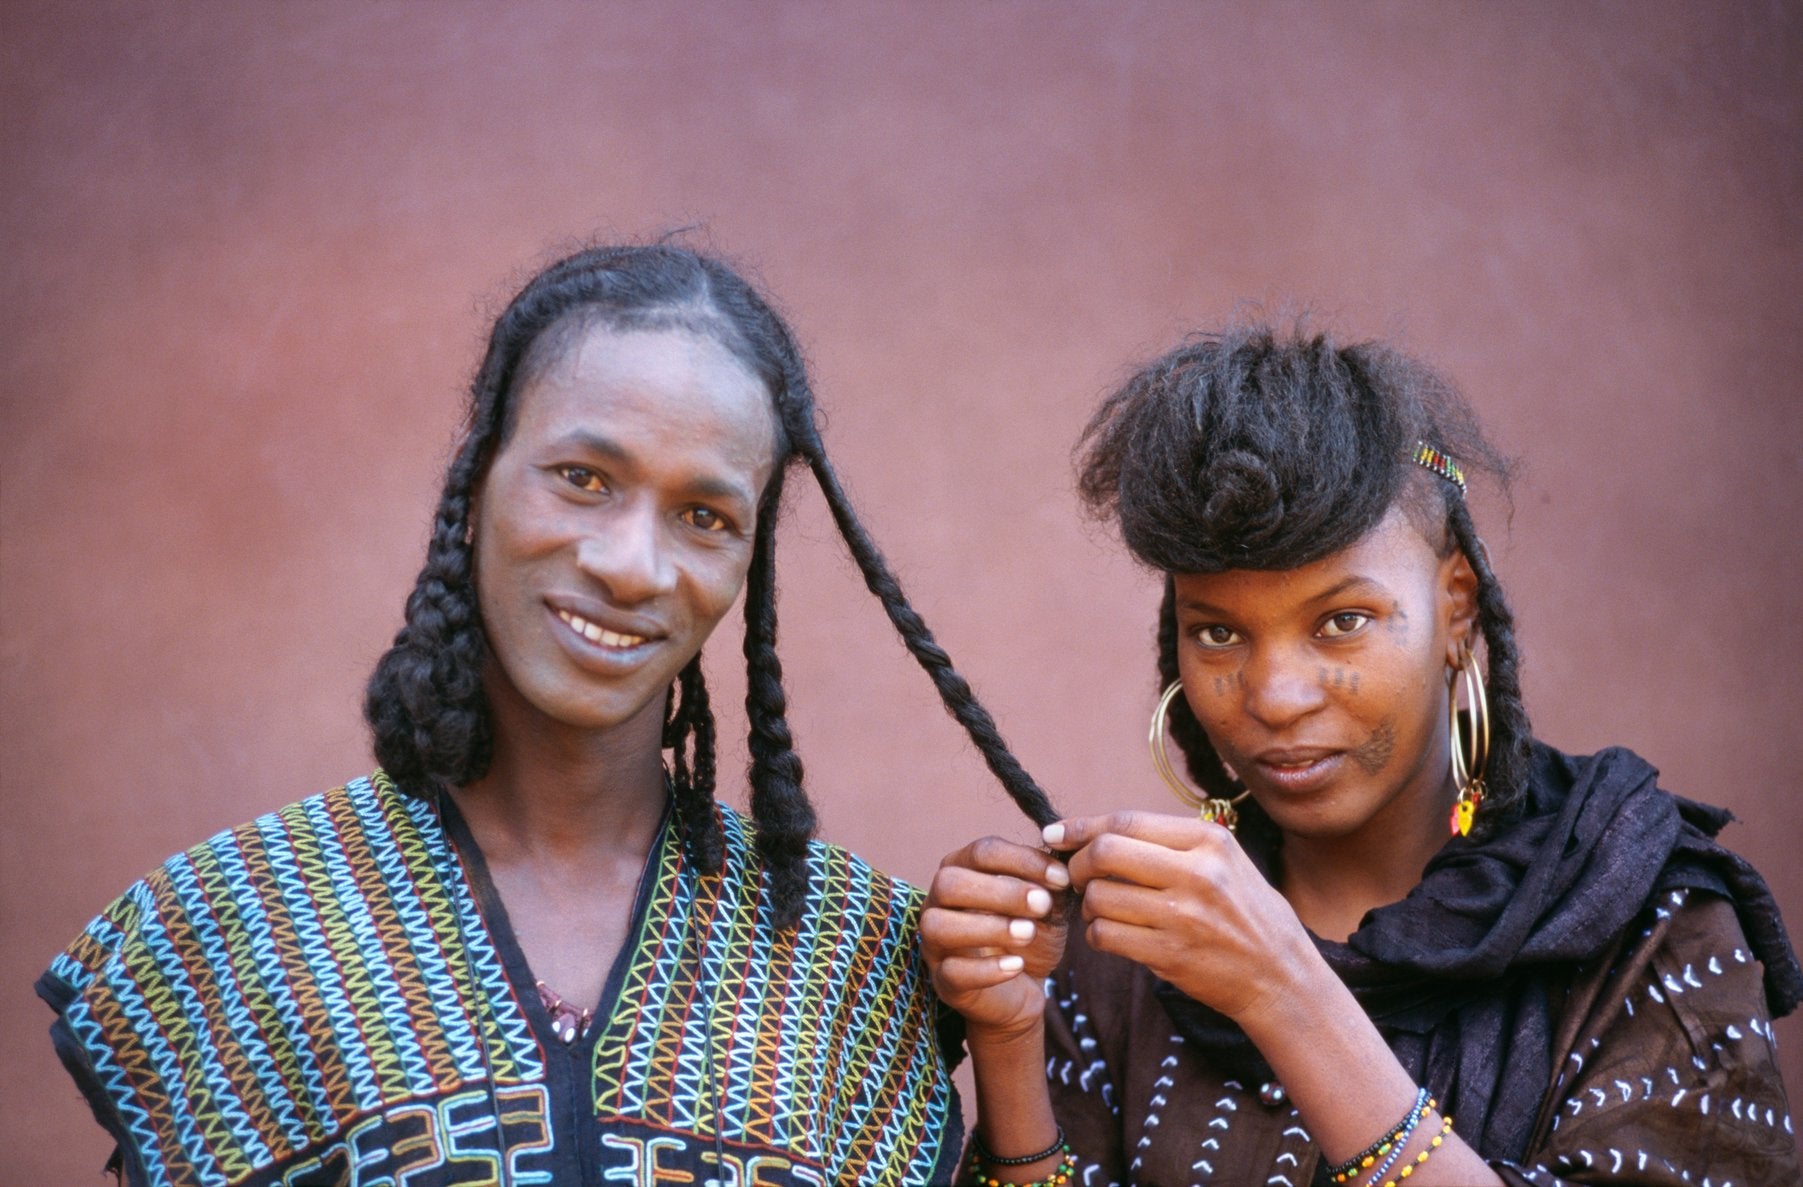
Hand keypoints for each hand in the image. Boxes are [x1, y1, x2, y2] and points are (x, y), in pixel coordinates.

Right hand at [920, 836, 1069, 1040]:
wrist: (1028, 985)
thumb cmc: (1031, 933)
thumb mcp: (1047, 904)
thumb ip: (1050, 882)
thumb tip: (1062, 864)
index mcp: (962, 871)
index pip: (981, 851)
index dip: (1022, 861)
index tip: (1061, 878)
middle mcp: (938, 902)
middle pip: (949, 883)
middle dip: (1000, 891)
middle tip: (1041, 904)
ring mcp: (935, 943)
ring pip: (939, 926)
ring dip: (988, 927)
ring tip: (1027, 933)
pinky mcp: (944, 982)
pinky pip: (952, 972)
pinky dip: (987, 968)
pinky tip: (1017, 965)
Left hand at [1046, 811, 1315, 1023]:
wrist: (1280, 978)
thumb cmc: (1247, 915)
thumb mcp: (1226, 861)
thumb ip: (1173, 842)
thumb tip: (1100, 831)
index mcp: (1208, 841)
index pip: (1125, 821)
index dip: (1081, 826)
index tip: (1056, 833)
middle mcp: (1197, 872)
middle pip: (1105, 852)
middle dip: (1076, 864)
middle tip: (1075, 876)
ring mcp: (1183, 915)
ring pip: (1099, 896)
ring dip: (1087, 903)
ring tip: (1100, 908)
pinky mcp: (1170, 955)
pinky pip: (1105, 935)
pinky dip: (1096, 933)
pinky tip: (1110, 934)